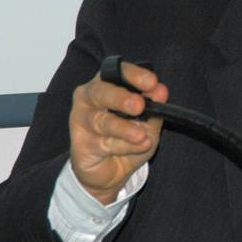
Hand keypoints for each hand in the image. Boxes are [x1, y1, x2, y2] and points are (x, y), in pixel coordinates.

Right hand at [69, 62, 168, 203]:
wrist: (113, 170)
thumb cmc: (129, 138)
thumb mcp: (148, 122)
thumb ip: (154, 107)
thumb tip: (160, 91)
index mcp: (108, 84)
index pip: (117, 71)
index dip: (134, 74)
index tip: (152, 82)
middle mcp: (90, 97)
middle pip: (101, 92)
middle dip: (121, 98)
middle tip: (139, 106)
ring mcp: (81, 120)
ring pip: (102, 121)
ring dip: (125, 129)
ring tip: (141, 135)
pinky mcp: (80, 144)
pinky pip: (104, 143)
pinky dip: (124, 146)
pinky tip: (138, 145)